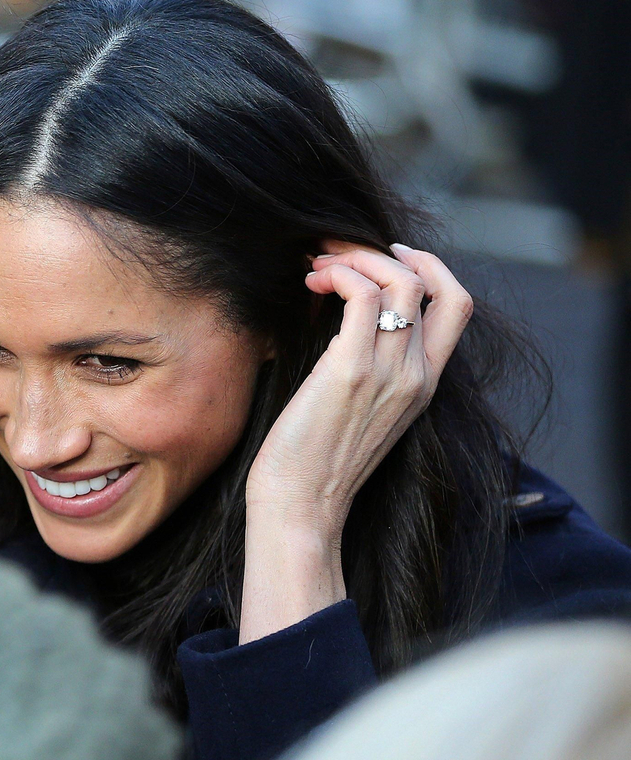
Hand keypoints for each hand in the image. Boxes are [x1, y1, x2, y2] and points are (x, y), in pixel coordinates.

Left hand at [238, 241, 473, 642]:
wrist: (301, 506)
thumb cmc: (313, 461)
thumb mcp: (357, 409)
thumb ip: (365, 366)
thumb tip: (337, 315)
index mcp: (424, 384)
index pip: (457, 306)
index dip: (430, 267)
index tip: (386, 254)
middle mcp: (417, 375)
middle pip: (434, 283)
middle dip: (386, 253)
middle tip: (337, 253)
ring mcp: (390, 372)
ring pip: (399, 281)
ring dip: (354, 258)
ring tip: (315, 269)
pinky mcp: (351, 370)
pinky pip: (361, 294)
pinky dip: (338, 274)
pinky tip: (311, 284)